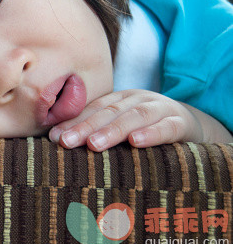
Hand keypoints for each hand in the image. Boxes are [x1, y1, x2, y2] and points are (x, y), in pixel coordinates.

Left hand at [48, 89, 207, 150]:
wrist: (189, 123)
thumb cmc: (145, 128)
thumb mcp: (121, 125)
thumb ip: (96, 131)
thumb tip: (59, 142)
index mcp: (118, 99)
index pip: (92, 109)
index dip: (72, 122)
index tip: (53, 137)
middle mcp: (136, 99)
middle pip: (108, 112)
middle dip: (85, 127)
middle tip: (66, 142)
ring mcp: (159, 108)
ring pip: (134, 117)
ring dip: (112, 130)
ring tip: (93, 145)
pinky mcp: (180, 122)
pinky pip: (167, 127)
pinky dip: (151, 133)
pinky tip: (136, 142)